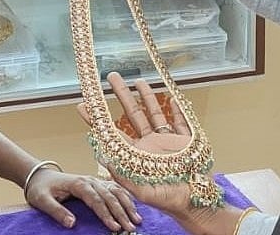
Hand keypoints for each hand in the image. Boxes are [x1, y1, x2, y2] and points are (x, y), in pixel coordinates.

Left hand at [24, 167, 141, 231]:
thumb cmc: (41, 189)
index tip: (115, 228)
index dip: (106, 214)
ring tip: (137, 219)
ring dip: (127, 205)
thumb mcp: (42, 201)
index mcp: (78, 184)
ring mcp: (95, 181)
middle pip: (110, 196)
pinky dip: (126, 198)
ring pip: (116, 191)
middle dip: (121, 212)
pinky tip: (133, 207)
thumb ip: (56, 211)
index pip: (96, 200)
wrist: (41, 176)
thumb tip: (72, 224)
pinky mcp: (97, 184)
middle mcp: (90, 180)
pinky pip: (115, 189)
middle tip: (130, 227)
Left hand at [78, 73, 248, 234]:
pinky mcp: (184, 139)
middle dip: (122, 95)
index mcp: (136, 156)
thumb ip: (122, 176)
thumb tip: (103, 158)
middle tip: (112, 77)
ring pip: (153, 112)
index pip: (112, 132)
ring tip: (137, 79)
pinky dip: (176, 107)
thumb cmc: (169, 200)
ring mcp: (166, 140)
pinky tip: (171, 95)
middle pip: (132, 114)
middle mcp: (148, 145)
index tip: (84, 104)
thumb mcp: (142, 192)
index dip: (97, 119)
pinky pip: (179, 119)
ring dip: (146, 95)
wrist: (196, 202)